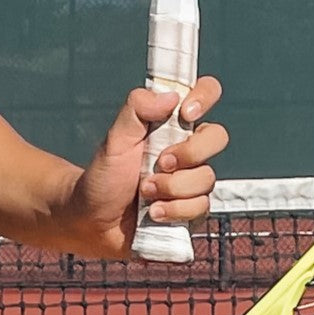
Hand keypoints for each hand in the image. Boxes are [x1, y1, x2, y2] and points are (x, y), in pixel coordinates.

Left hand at [61, 77, 226, 258]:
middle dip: (188, 153)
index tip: (185, 113)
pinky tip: (154, 212)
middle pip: (218, 137)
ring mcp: (192, 180)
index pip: (206, 94)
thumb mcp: (115, 139)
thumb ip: (137, 109)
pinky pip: (200, 207)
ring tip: (144, 193)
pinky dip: (173, 210)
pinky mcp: (192, 209)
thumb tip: (170, 96)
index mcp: (172, 125)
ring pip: (206, 178)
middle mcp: (188, 150)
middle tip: (159, 163)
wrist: (95, 221)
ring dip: (171, 188)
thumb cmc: (104, 178)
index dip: (204, 97)